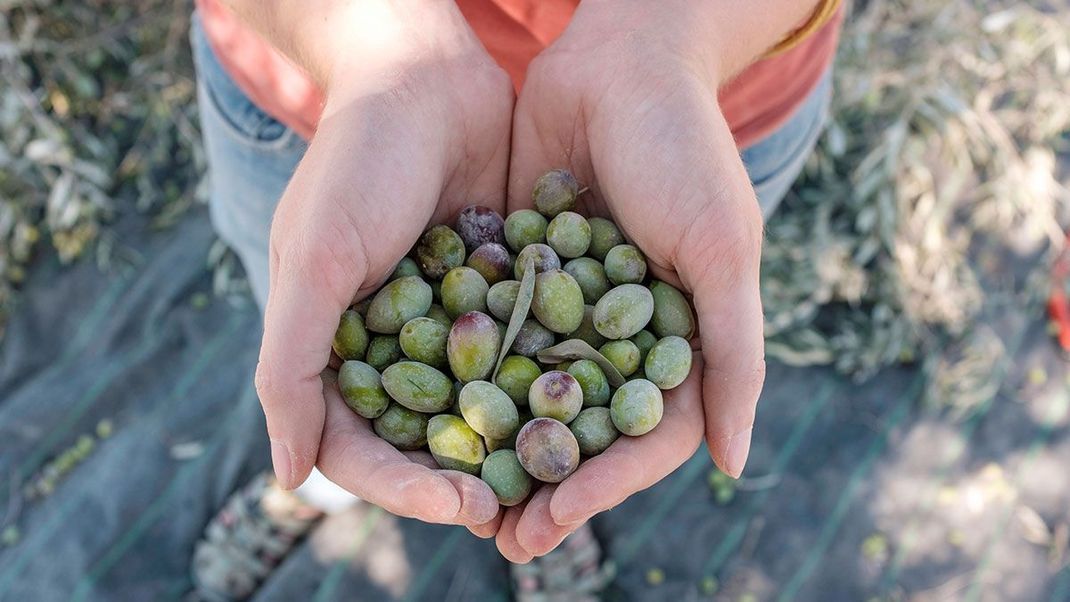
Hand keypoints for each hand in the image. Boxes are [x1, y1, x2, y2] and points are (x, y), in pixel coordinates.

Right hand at [253, 1, 510, 528]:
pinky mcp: (499, 291)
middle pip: (423, 438)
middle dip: (465, 475)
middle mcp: (390, 344)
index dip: (402, 485)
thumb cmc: (356, 163)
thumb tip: (286, 478)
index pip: (359, 446)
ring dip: (511, 444)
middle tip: (516, 509)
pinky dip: (545, 380)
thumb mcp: (314, 261)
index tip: (459, 503)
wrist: (424, 77)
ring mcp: (447, 321)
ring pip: (478, 405)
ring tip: (557, 476)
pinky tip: (588, 408)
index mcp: (333, 348)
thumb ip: (292, 366)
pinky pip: (521, 350)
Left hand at [499, 1, 770, 560]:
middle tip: (502, 540)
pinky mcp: (520, 274)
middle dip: (544, 485)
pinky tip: (429, 416)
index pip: (644, 435)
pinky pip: (492, 337)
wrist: (619, 63)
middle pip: (582, 429)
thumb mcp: (722, 250)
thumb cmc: (686, 151)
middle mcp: (621, 333)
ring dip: (501, 449)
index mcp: (679, 339)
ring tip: (462, 500)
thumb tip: (734, 466)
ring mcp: (568, 307)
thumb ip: (733, 356)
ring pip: (531, 396)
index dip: (605, 483)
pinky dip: (467, 379)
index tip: (558, 520)